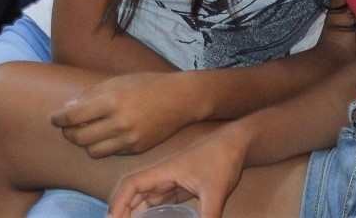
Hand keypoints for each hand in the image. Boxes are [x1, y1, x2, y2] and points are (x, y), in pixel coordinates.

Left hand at [52, 72, 206, 157]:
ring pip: (92, 151)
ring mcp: (130, 139)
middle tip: (67, 126)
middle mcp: (121, 123)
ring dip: (85, 142)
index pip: (74, 116)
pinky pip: (111, 153)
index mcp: (113, 101)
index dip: (59, 118)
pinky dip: (104, 145)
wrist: (181, 99)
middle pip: (80, 137)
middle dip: (68, 132)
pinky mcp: (137, 149)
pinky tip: (107, 134)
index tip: (53, 118)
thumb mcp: (117, 81)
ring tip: (86, 131)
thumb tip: (66, 109)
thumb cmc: (147, 84)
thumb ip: (90, 95)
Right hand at [107, 128, 249, 217]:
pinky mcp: (180, 187)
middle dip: (122, 211)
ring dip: (134, 213)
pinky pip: (158, 203)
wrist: (237, 144)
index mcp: (164, 171)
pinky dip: (148, 213)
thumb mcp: (216, 190)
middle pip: (134, 194)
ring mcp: (171, 182)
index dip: (118, 202)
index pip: (132, 185)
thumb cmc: (224, 158)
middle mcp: (163, 176)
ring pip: (144, 200)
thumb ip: (209, 215)